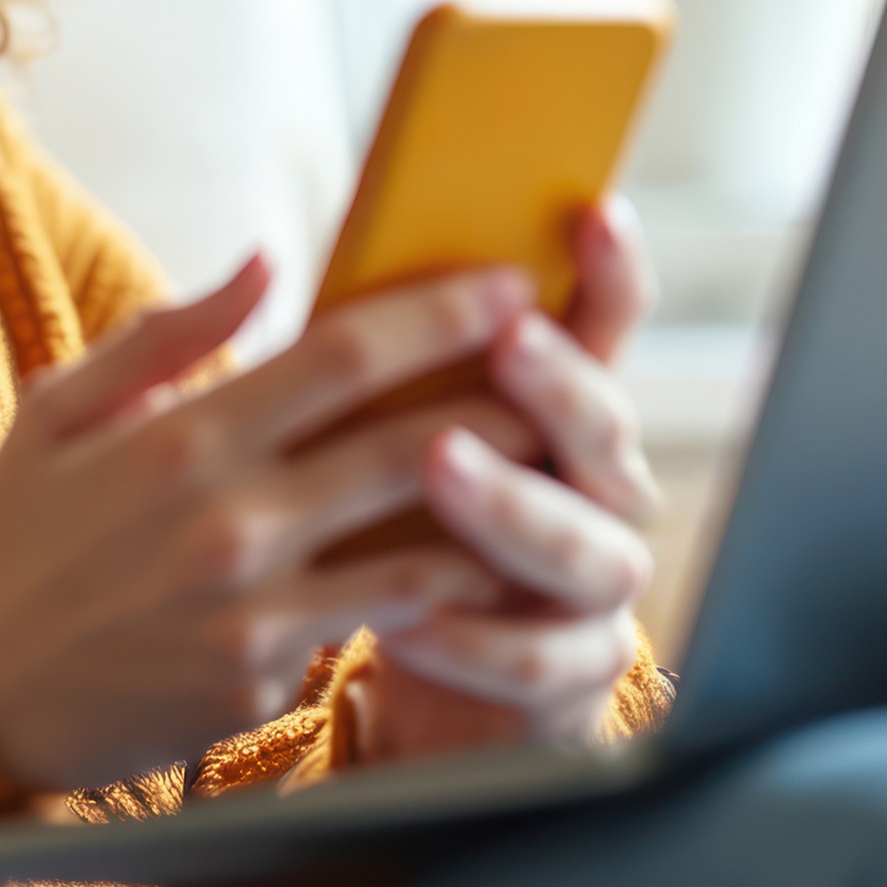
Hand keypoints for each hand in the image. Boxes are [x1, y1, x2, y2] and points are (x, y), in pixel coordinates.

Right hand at [0, 252, 541, 791]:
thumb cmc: (13, 537)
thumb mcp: (56, 409)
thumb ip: (167, 334)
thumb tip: (263, 261)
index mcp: (180, 435)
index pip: (345, 356)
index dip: (442, 314)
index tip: (508, 285)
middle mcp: (227, 519)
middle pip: (410, 445)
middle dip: (505, 399)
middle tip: (563, 367)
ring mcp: (251, 609)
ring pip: (420, 546)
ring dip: (496, 504)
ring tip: (549, 466)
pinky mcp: (260, 681)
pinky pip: (369, 624)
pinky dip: (432, 589)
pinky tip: (477, 560)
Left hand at [350, 197, 661, 760]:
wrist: (393, 660)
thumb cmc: (369, 521)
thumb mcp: (352, 430)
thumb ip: (348, 357)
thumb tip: (277, 260)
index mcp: (550, 410)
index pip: (601, 329)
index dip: (609, 273)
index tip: (592, 212)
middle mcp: (594, 488)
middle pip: (605, 428)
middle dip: (560, 382)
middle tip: (509, 342)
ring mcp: (593, 584)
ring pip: (585, 546)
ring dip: (515, 505)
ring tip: (442, 465)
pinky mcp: (568, 674)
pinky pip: (536, 658)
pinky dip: (472, 639)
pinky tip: (403, 619)